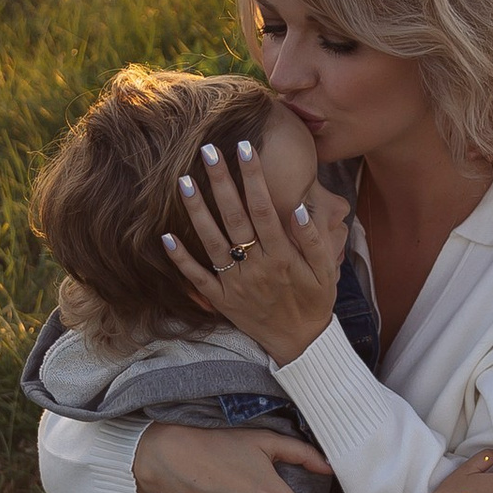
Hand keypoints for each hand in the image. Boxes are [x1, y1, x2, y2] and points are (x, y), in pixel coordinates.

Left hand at [162, 140, 348, 364]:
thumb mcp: (327, 271)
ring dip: (197, 211)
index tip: (244, 148)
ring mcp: (236, 284)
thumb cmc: (314, 301)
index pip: (264, 208)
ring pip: (212, 241)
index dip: (253, 177)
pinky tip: (165, 235)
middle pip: (234, 217)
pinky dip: (180, 259)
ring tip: (183, 181)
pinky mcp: (222, 300)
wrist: (301, 344)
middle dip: (221, 182)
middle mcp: (256, 267)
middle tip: (207, 150)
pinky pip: (197, 278)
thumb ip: (314, 239)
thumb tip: (299, 207)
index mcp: (283, 256)